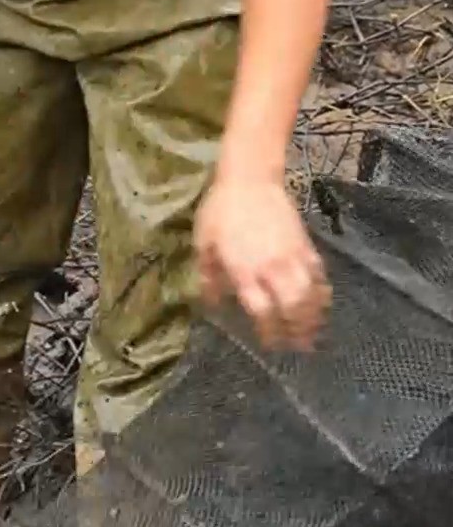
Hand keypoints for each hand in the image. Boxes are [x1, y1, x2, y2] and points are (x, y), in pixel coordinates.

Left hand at [195, 176, 330, 350]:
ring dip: (314, 317)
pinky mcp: (306, 245)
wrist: (250, 179)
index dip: (269, 332)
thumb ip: (209, 276)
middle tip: (299, 348)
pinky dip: (323, 293)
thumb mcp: (203, 244)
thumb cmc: (220, 211)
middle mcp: (271, 268)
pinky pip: (319, 275)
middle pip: (292, 308)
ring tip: (314, 334)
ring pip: (310, 295)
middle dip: (297, 331)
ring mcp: (292, 257)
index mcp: (244, 270)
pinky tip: (322, 303)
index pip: (262, 311)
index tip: (270, 344)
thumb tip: (213, 304)